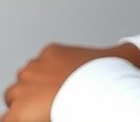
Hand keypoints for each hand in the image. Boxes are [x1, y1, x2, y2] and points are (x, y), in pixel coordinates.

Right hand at [1, 42, 131, 121]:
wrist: (106, 88)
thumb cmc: (83, 112)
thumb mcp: (53, 121)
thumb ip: (39, 118)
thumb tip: (43, 114)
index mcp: (21, 112)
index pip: (7, 118)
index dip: (20, 118)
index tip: (34, 116)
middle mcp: (24, 86)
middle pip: (13, 94)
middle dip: (25, 99)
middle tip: (47, 105)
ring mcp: (37, 65)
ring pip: (26, 73)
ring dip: (36, 80)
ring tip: (58, 89)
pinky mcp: (51, 50)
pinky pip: (44, 58)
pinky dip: (51, 64)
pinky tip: (68, 73)